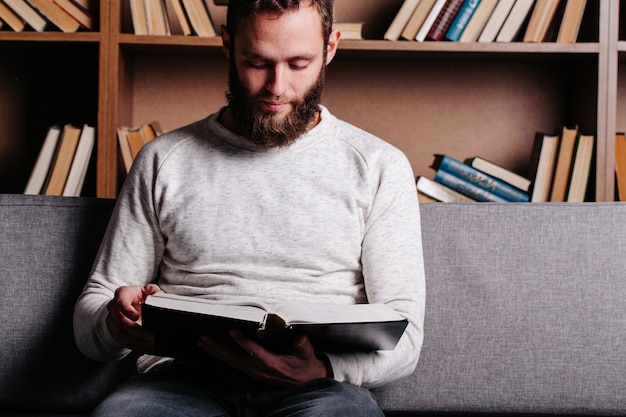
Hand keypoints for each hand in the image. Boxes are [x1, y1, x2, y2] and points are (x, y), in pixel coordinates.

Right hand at [106, 284, 161, 352]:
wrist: (129, 303)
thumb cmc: (140, 295)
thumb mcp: (148, 289)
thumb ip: (153, 290)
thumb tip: (158, 296)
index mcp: (122, 294)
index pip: (120, 302)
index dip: (127, 310)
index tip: (136, 317)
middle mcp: (113, 307)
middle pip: (121, 321)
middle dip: (137, 331)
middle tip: (151, 336)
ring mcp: (112, 320)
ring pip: (121, 334)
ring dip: (137, 341)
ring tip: (151, 343)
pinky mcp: (114, 331)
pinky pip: (122, 342)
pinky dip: (135, 346)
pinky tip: (146, 347)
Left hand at [198, 330, 328, 386]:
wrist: (305, 379)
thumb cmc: (304, 362)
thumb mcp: (306, 352)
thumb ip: (302, 344)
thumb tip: (299, 336)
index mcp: (273, 364)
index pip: (255, 352)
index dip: (243, 342)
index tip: (232, 331)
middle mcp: (260, 370)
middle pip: (235, 358)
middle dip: (218, 348)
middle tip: (204, 337)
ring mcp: (254, 372)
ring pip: (231, 361)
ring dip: (215, 352)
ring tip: (202, 341)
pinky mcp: (251, 372)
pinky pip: (233, 364)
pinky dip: (221, 356)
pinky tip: (212, 349)